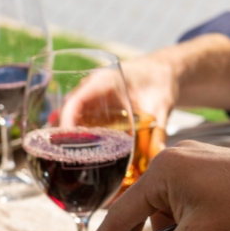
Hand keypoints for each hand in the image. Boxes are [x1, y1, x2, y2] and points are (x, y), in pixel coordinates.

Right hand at [59, 53, 173, 150]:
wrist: (165, 73)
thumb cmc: (161, 81)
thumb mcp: (161, 106)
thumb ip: (160, 130)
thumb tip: (159, 153)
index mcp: (105, 81)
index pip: (76, 100)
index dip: (67, 120)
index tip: (66, 142)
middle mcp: (93, 87)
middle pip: (69, 110)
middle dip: (64, 133)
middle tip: (67, 157)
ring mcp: (93, 96)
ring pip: (72, 115)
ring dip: (69, 135)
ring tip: (69, 157)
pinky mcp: (97, 105)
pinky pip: (81, 118)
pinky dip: (79, 133)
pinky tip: (79, 150)